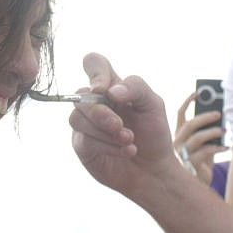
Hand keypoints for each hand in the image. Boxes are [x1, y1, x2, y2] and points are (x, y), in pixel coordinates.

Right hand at [69, 52, 175, 196]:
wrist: (154, 169)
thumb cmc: (153, 132)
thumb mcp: (153, 104)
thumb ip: (136, 87)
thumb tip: (110, 91)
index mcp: (111, 87)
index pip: (93, 63)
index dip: (94, 72)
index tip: (103, 89)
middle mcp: (95, 103)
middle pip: (80, 95)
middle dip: (100, 113)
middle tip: (120, 126)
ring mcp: (86, 124)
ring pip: (78, 119)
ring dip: (105, 132)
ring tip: (129, 140)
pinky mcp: (83, 146)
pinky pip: (84, 140)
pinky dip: (108, 146)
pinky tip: (126, 151)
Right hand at [174, 92, 227, 184]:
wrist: (198, 185)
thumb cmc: (202, 161)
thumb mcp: (204, 143)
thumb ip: (207, 131)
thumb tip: (220, 115)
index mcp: (179, 134)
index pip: (180, 114)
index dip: (188, 102)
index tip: (197, 93)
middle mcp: (177, 142)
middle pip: (189, 124)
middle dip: (205, 117)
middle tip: (219, 113)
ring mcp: (182, 154)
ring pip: (197, 138)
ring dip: (213, 132)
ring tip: (225, 131)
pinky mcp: (191, 165)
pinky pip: (205, 152)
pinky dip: (218, 148)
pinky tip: (227, 147)